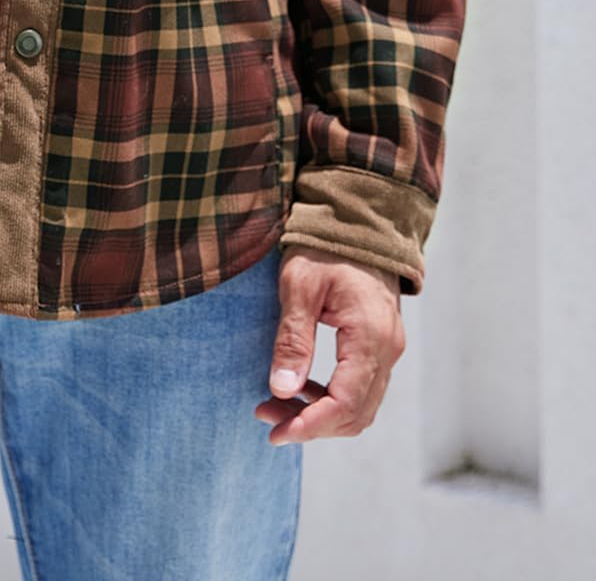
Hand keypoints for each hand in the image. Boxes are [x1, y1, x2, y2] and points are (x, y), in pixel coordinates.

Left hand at [254, 247, 404, 443]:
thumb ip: (293, 340)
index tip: (276, 432)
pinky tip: (301, 388)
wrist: (358, 223)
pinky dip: (332, 399)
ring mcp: (388, 349)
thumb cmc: (325, 248)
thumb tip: (282, 390)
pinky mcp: (381, 345)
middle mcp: (387, 350)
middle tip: (266, 418)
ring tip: (276, 406)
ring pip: (360, 406)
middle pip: (355, 414)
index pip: (345, 404)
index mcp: (370, 337)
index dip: (311, 426)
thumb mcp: (299, 287)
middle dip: (311, 425)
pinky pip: (362, 388)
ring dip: (321, 415)